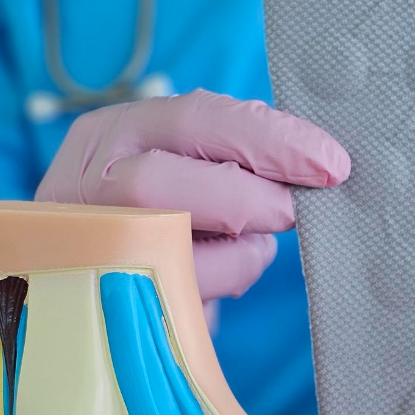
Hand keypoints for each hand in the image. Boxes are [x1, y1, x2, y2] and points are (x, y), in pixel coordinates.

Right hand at [35, 89, 349, 300]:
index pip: (193, 117)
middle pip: (157, 182)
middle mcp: (82, 183)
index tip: (332, 163)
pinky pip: (173, 292)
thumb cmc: (152, 215)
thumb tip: (314, 163)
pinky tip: (226, 274)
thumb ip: (226, 157)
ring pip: (161, 241)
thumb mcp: (175, 166)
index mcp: (110, 132)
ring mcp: (82, 244)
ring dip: (234, 248)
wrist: (86, 284)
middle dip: (247, 198)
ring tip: (254, 243)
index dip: (270, 137)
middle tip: (296, 212)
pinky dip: (220, 282)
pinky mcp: (97, 297)